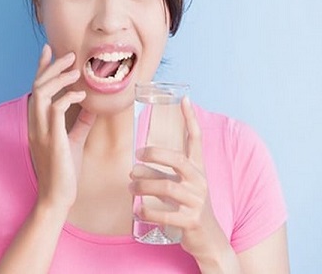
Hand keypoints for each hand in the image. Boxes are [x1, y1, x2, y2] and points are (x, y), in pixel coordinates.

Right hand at [28, 44, 95, 212]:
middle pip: (37, 85)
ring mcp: (40, 131)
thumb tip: (91, 107)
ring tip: (76, 70)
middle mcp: (34, 124)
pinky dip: (68, 97)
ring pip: (41, 92)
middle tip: (69, 55)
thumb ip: (79, 123)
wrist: (58, 197)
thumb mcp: (74, 141)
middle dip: (52, 66)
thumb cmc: (65, 171)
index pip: (36, 89)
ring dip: (59, 78)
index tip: (49, 50)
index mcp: (37, 122)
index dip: (41, 68)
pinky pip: (55, 109)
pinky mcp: (51, 139)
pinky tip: (82, 95)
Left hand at [130, 98, 231, 263]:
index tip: (185, 99)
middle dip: (155, 154)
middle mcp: (199, 182)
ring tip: (130, 186)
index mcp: (197, 169)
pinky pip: (164, 213)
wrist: (208, 239)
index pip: (196, 140)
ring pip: (166, 187)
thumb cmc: (186, 207)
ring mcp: (196, 201)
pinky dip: (147, 211)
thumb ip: (156, 174)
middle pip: (177, 160)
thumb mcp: (176, 186)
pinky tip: (137, 211)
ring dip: (142, 185)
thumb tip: (132, 169)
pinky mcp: (191, 220)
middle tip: (137, 154)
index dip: (191, 119)